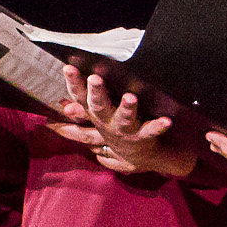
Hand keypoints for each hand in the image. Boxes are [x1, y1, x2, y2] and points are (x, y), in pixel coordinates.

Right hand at [52, 72, 193, 177]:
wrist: (135, 159)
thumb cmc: (112, 133)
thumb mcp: (92, 122)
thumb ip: (78, 112)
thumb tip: (59, 105)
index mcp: (95, 115)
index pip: (80, 97)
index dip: (74, 83)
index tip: (68, 67)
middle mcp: (107, 123)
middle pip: (98, 107)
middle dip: (96, 93)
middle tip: (94, 78)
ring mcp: (124, 131)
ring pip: (124, 119)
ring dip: (127, 109)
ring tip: (130, 97)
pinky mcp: (142, 137)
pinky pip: (151, 131)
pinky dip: (158, 126)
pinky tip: (166, 121)